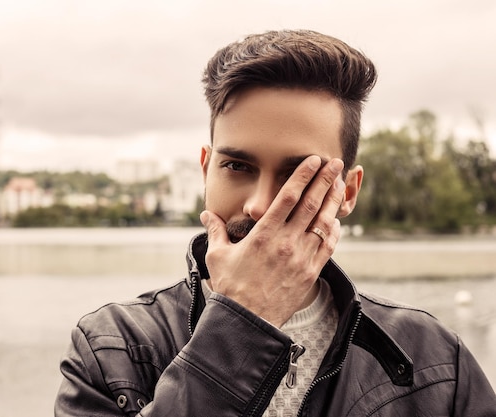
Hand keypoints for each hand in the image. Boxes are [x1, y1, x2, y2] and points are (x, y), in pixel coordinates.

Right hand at [200, 155, 344, 326]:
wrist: (248, 321)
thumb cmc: (231, 287)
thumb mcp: (218, 255)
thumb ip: (215, 230)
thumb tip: (205, 214)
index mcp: (264, 234)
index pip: (288, 197)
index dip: (303, 175)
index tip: (314, 161)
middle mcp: (286, 242)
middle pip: (311, 204)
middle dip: (325, 180)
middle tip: (335, 163)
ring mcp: (301, 257)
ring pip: (323, 222)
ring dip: (333, 201)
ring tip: (340, 184)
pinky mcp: (310, 272)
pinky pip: (327, 246)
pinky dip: (334, 230)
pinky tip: (336, 219)